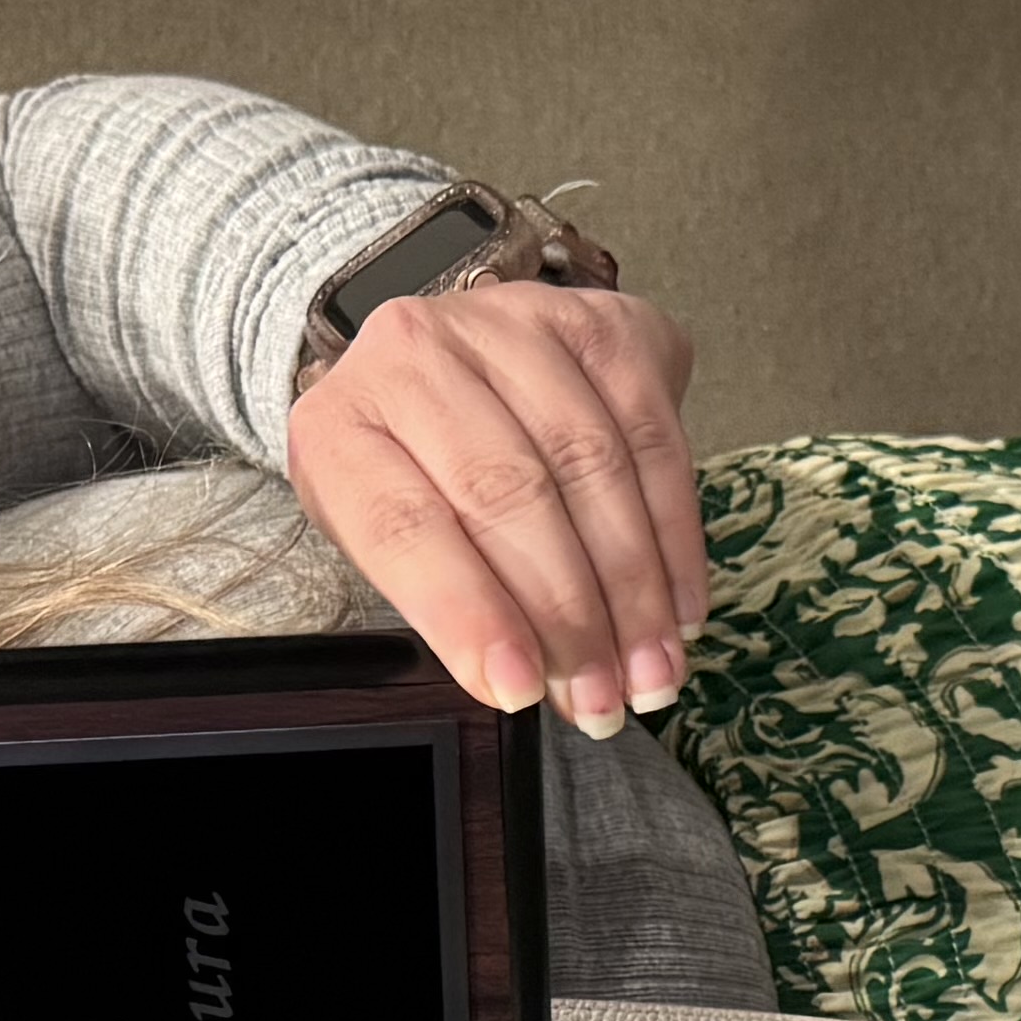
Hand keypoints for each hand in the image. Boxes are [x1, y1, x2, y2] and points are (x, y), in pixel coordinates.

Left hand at [287, 279, 709, 737]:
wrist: (443, 362)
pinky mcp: (600, 320)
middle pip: (507, 494)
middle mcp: (419, 353)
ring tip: (649, 672)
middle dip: (569, 615)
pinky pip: (653, 438)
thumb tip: (528, 680)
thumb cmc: (408, 468)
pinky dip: (674, 536)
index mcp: (341, 420)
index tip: (519, 690)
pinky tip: (679, 608)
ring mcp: (513, 323)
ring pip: (591, 465)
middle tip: (603, 701)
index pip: (403, 525)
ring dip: (633, 588)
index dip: (467, 614)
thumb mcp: (383, 537)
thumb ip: (444, 602)